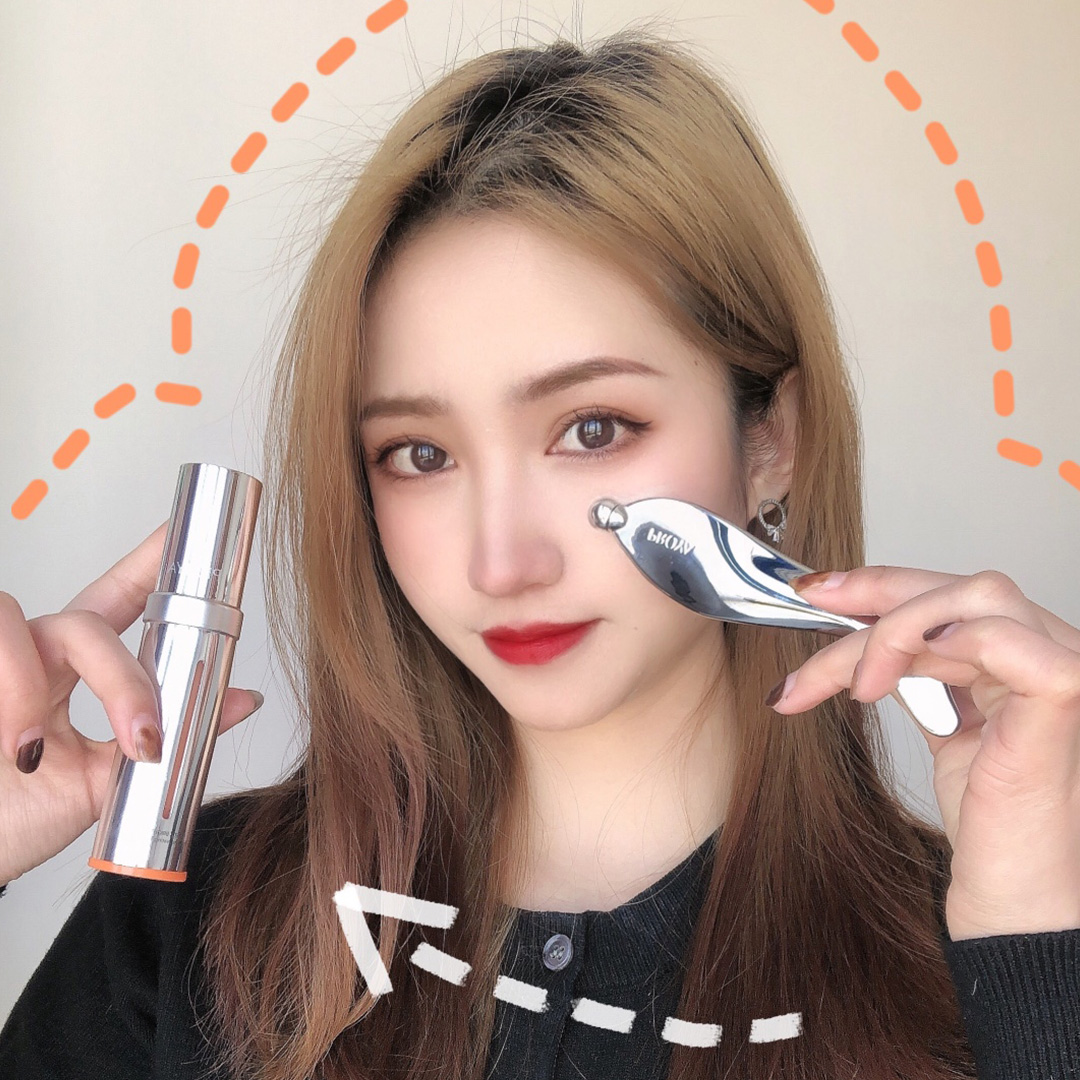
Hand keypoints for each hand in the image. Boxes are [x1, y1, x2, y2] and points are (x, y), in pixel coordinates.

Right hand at [0, 520, 263, 886]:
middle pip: (90, 620)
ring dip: (51, 689)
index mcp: (71, 672)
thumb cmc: (9, 822)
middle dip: (126, 678)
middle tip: (144, 736)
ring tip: (37, 749)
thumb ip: (166, 744)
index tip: (183, 527)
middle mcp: (35, 656)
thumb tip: (243, 700)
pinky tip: (15, 742)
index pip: (117, 602)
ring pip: (43, 625)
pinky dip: (14, 690)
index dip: (148, 561)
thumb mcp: (97, 785)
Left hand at [765, 566, 1079, 940]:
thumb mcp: (946, 728)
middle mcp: (1053, 653)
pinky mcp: (1063, 695)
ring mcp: (1065, 669)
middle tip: (813, 605)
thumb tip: (868, 640)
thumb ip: (924, 675)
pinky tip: (887, 682)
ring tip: (853, 687)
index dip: (886, 584)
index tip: (821, 591)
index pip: (956, 595)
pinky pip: (1000, 637)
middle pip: (960, 588)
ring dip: (887, 634)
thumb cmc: (991, 825)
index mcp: (1030, 656)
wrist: (1016, 899)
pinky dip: (938, 641)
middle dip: (875, 593)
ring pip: (971, 602)